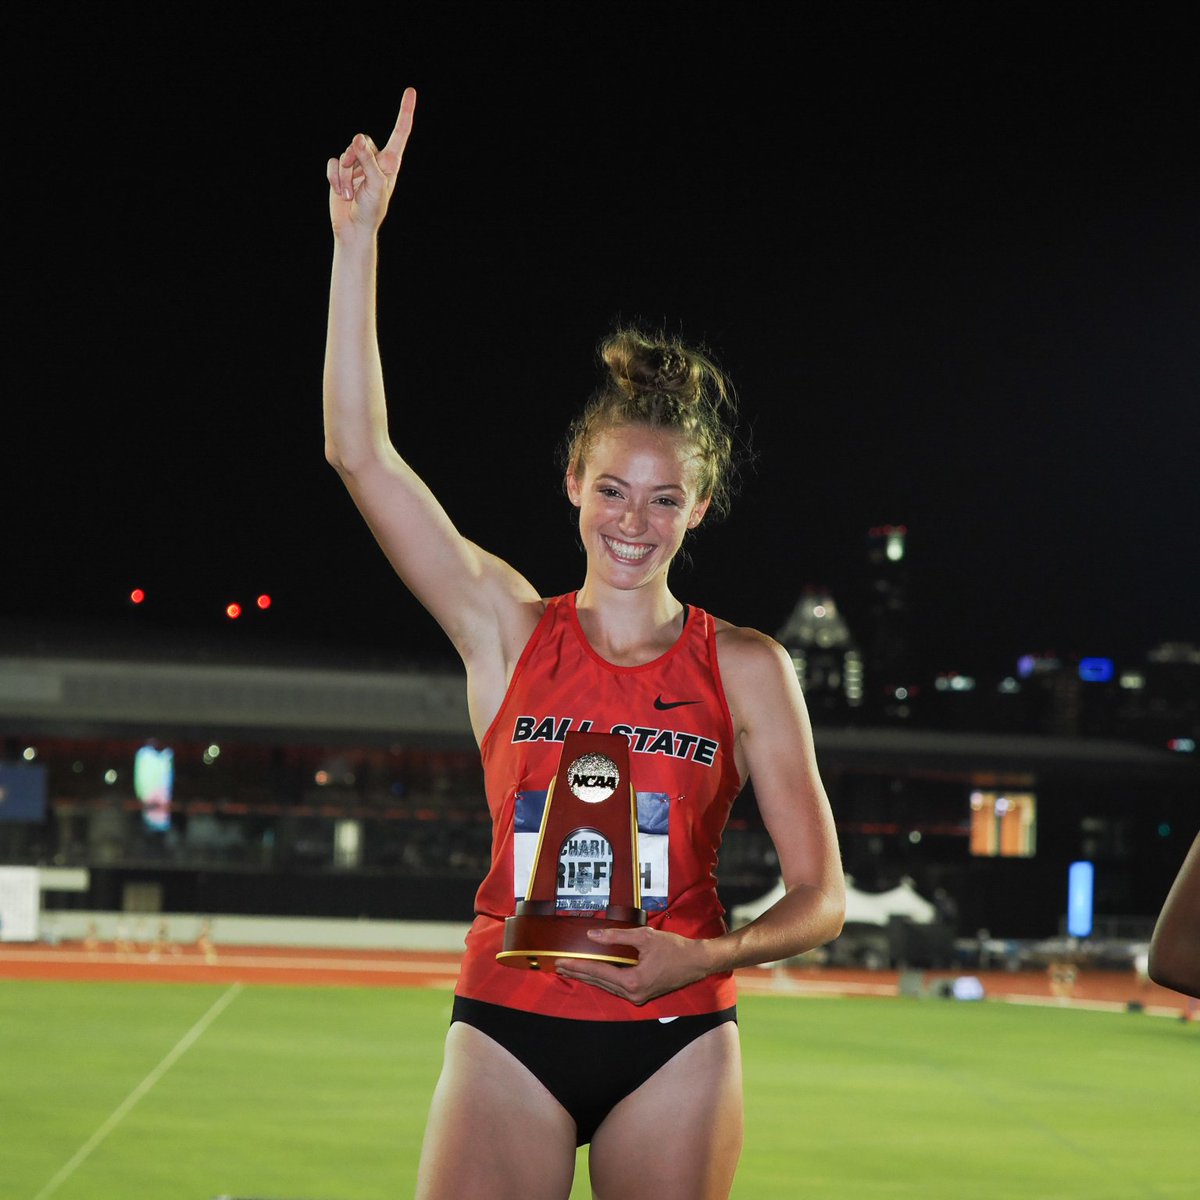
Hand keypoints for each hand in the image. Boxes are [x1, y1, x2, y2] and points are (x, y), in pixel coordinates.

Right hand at [327, 88, 416, 239]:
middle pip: (361, 141)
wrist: (354, 228)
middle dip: (355, 159)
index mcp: (390, 162)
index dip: (405, 112)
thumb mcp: (375, 185)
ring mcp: (356, 165)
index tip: (410, 91)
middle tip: (357, 181)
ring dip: (344, 176)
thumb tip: (357, 138)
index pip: (400, 132)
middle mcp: (374, 160)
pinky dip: (333, 178)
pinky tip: (340, 193)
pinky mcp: (340, 171)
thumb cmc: (372, 210)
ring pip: (344, 154)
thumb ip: (368, 161)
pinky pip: (332, 163)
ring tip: (350, 194)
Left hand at [555, 925, 715, 1005]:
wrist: (697, 962)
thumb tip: (592, 935)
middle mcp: (633, 994)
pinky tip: (594, 973)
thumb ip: (616, 936)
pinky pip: (617, 987)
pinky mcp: (642, 995)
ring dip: (589, 977)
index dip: (579, 965)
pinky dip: (603, 979)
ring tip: (571, 969)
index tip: (562, 961)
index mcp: (633, 981)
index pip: (599, 972)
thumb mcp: (644, 937)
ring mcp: (638, 997)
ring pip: (607, 986)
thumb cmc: (674, 948)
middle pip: (600, 982)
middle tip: (559, 966)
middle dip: (579, 972)